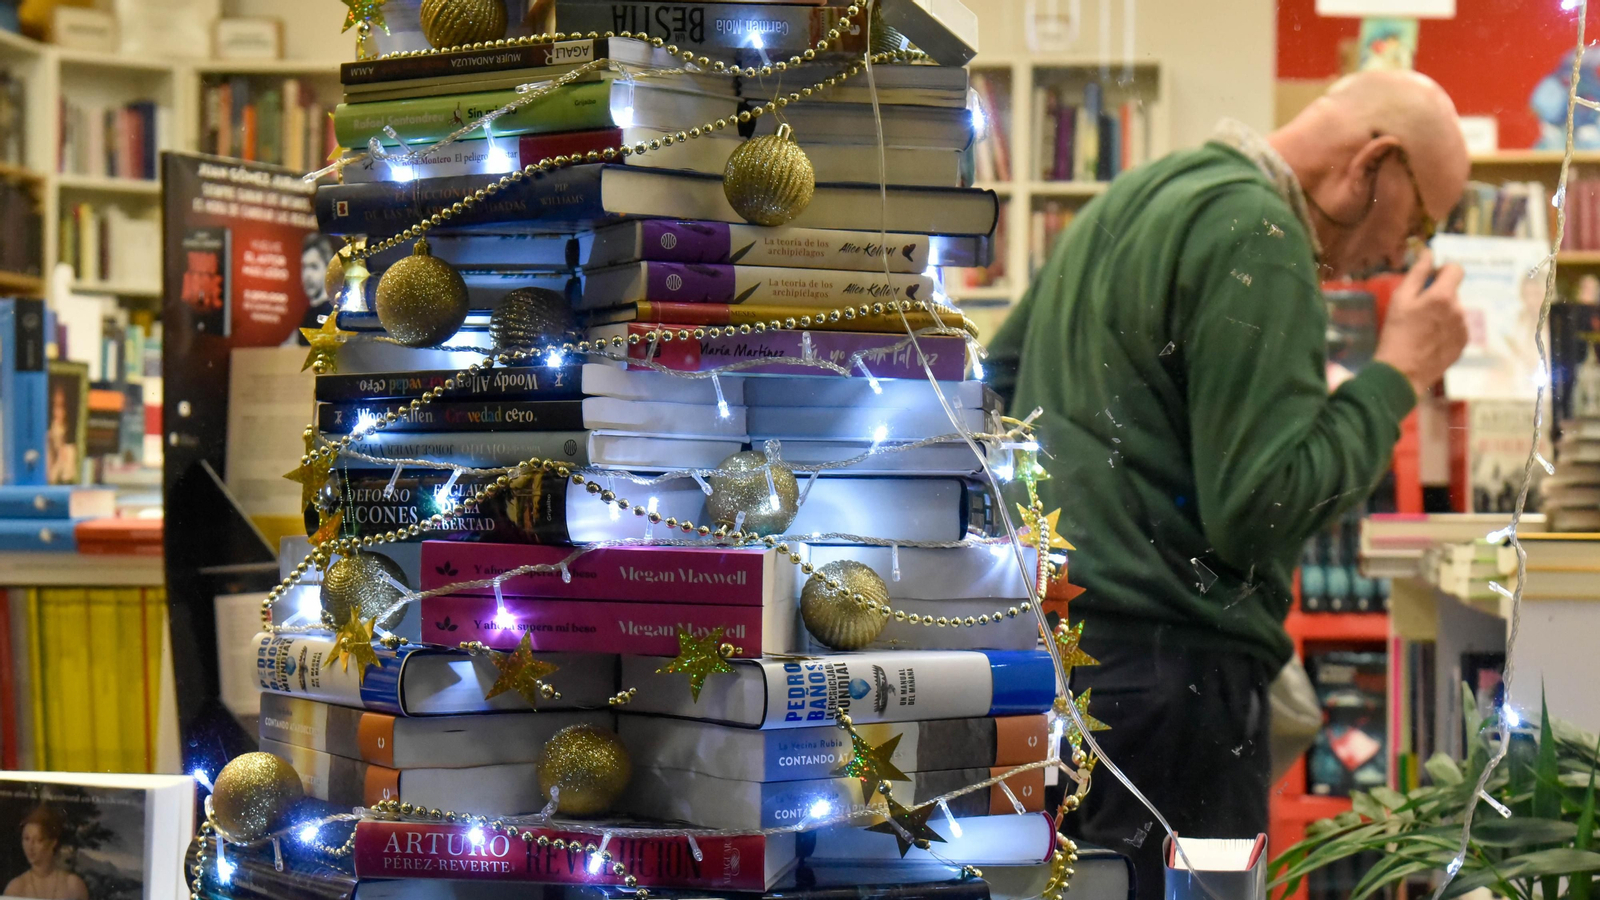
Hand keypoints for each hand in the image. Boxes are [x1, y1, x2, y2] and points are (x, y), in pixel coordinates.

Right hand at [1372, 249, 1468, 399]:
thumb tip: (1428, 252)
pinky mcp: (1463, 344)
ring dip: (1442, 314)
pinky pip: (1456, 328)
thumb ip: (1417, 273)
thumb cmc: (1396, 334)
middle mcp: (1459, 309)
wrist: (1402, 374)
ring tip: (1421, 330)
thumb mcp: (1399, 300)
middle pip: (1453, 292)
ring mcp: (1464, 328)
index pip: (1456, 269)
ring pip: (1454, 310)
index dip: (1443, 271)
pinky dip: (1445, 330)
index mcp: (1444, 296)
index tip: (1430, 280)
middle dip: (1438, 296)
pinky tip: (1429, 341)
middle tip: (1416, 312)